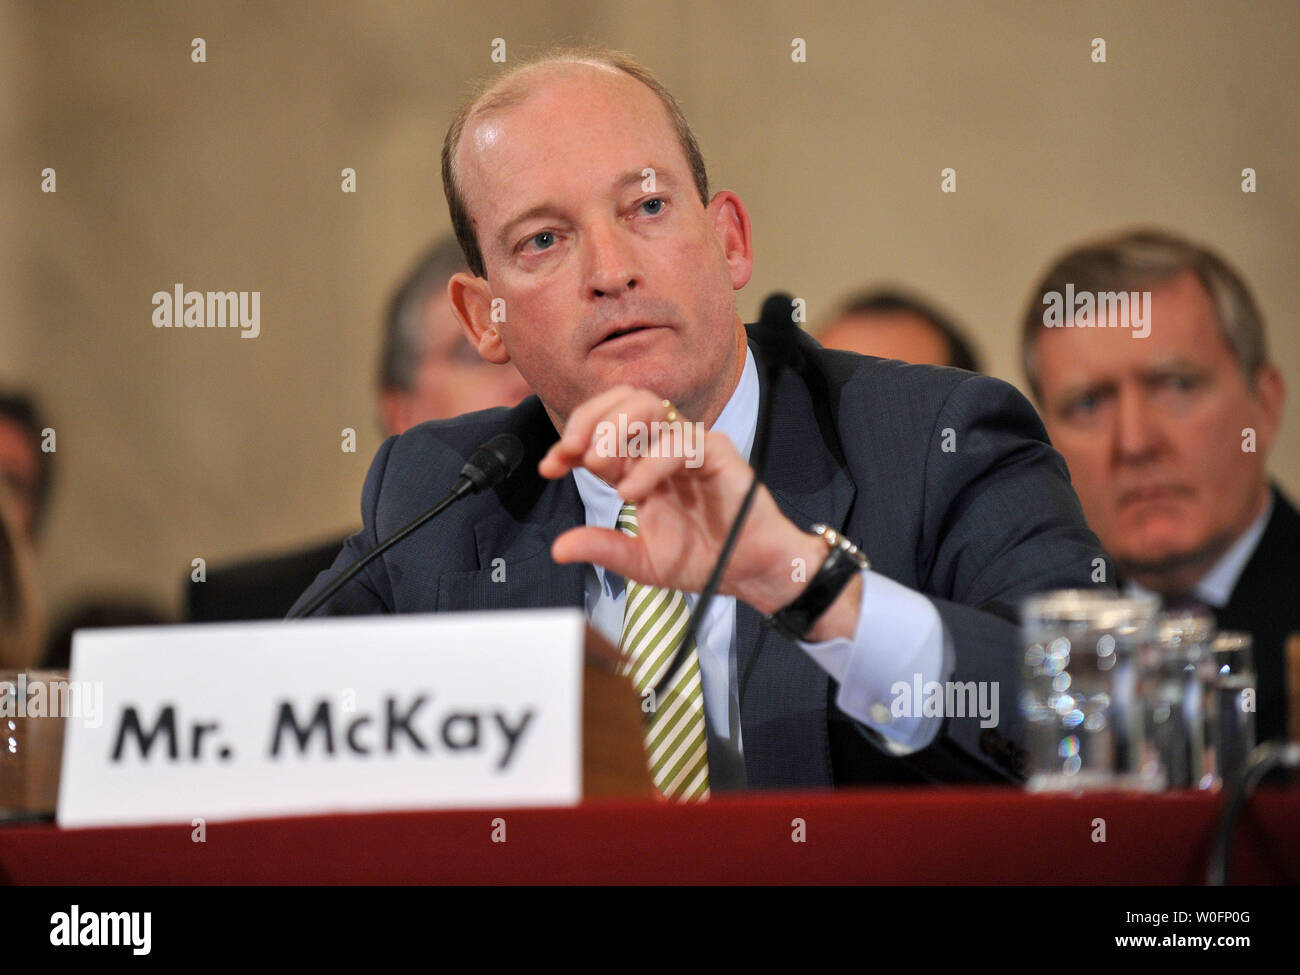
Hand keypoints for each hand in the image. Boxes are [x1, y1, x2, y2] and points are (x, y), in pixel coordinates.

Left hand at [540, 386, 861, 638]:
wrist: (750, 572)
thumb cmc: (704, 558)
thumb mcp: (640, 560)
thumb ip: (603, 548)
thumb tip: (559, 549)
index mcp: (641, 465)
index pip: (600, 432)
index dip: (570, 442)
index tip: (549, 466)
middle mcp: (663, 447)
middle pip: (622, 400)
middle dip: (588, 420)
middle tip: (570, 452)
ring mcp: (690, 446)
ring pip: (651, 404)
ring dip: (615, 427)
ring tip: (597, 462)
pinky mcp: (717, 453)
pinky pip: (681, 441)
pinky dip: (650, 463)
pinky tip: (632, 493)